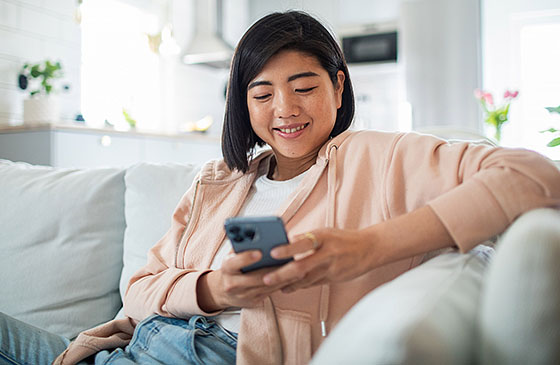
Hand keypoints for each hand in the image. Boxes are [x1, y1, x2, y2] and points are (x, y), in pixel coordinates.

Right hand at [197, 250, 296, 311]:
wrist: (222, 290)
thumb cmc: (233, 266)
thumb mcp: (232, 255)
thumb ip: (243, 246)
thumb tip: (260, 236)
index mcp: (226, 268)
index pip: (234, 263)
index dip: (246, 258)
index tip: (259, 252)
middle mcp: (232, 283)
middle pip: (255, 277)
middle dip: (273, 270)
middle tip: (288, 262)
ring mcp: (242, 295)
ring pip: (266, 286)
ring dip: (283, 278)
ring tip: (297, 268)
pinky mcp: (253, 302)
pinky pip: (270, 293)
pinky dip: (282, 284)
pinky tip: (293, 277)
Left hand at [262, 228, 378, 292]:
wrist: (369, 249)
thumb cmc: (343, 239)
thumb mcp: (325, 232)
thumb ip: (306, 239)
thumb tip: (285, 243)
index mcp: (323, 237)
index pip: (303, 243)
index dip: (288, 249)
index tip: (273, 252)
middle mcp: (327, 253)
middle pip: (302, 266)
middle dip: (282, 274)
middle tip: (266, 278)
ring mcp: (331, 268)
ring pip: (305, 279)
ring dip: (288, 283)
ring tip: (272, 285)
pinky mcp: (333, 279)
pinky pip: (312, 284)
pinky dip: (299, 286)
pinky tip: (287, 288)